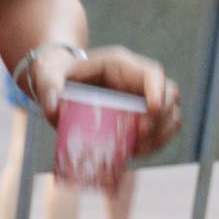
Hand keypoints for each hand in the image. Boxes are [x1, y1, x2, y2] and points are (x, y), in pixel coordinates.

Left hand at [33, 45, 182, 157]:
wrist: (61, 83)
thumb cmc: (57, 77)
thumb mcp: (49, 78)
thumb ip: (49, 89)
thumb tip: (53, 110)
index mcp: (120, 66)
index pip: (152, 73)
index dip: (158, 91)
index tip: (152, 109)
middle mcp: (137, 81)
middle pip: (169, 94)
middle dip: (161, 118)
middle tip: (140, 136)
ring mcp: (142, 99)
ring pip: (169, 115)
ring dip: (161, 135)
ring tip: (137, 149)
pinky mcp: (139, 118)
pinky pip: (159, 131)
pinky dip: (153, 144)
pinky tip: (135, 153)